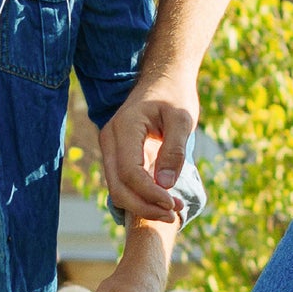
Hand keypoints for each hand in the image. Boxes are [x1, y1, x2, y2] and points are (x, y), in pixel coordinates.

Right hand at [98, 71, 197, 221]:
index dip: (150, 194)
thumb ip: (174, 150)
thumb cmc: (174, 95)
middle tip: (174, 213)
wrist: (163, 78)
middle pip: (117, 187)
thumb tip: (165, 185)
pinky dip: (140, 197)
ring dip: (142, 205)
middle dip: (145, 206)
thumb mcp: (182, 118)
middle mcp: (110, 139)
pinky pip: (122, 183)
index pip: (130, 172)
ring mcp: (111, 148)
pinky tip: (162, 202)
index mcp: (124, 128)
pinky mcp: (118, 155)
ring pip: (117, 189)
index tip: (174, 204)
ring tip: (172, 210)